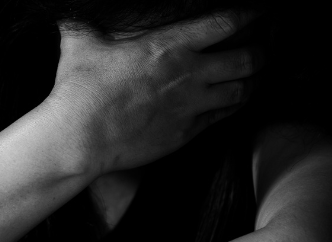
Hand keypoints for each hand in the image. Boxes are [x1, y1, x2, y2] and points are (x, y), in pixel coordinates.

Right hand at [48, 11, 261, 173]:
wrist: (80, 139)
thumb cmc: (79, 90)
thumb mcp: (79, 45)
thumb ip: (83, 25)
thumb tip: (69, 14)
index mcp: (169, 46)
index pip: (226, 22)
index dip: (251, 13)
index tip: (259, 11)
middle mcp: (189, 74)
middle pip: (248, 58)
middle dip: (262, 50)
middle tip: (262, 46)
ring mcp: (191, 106)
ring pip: (243, 90)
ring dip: (253, 80)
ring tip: (254, 75)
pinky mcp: (186, 132)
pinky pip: (223, 116)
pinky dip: (233, 106)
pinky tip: (232, 101)